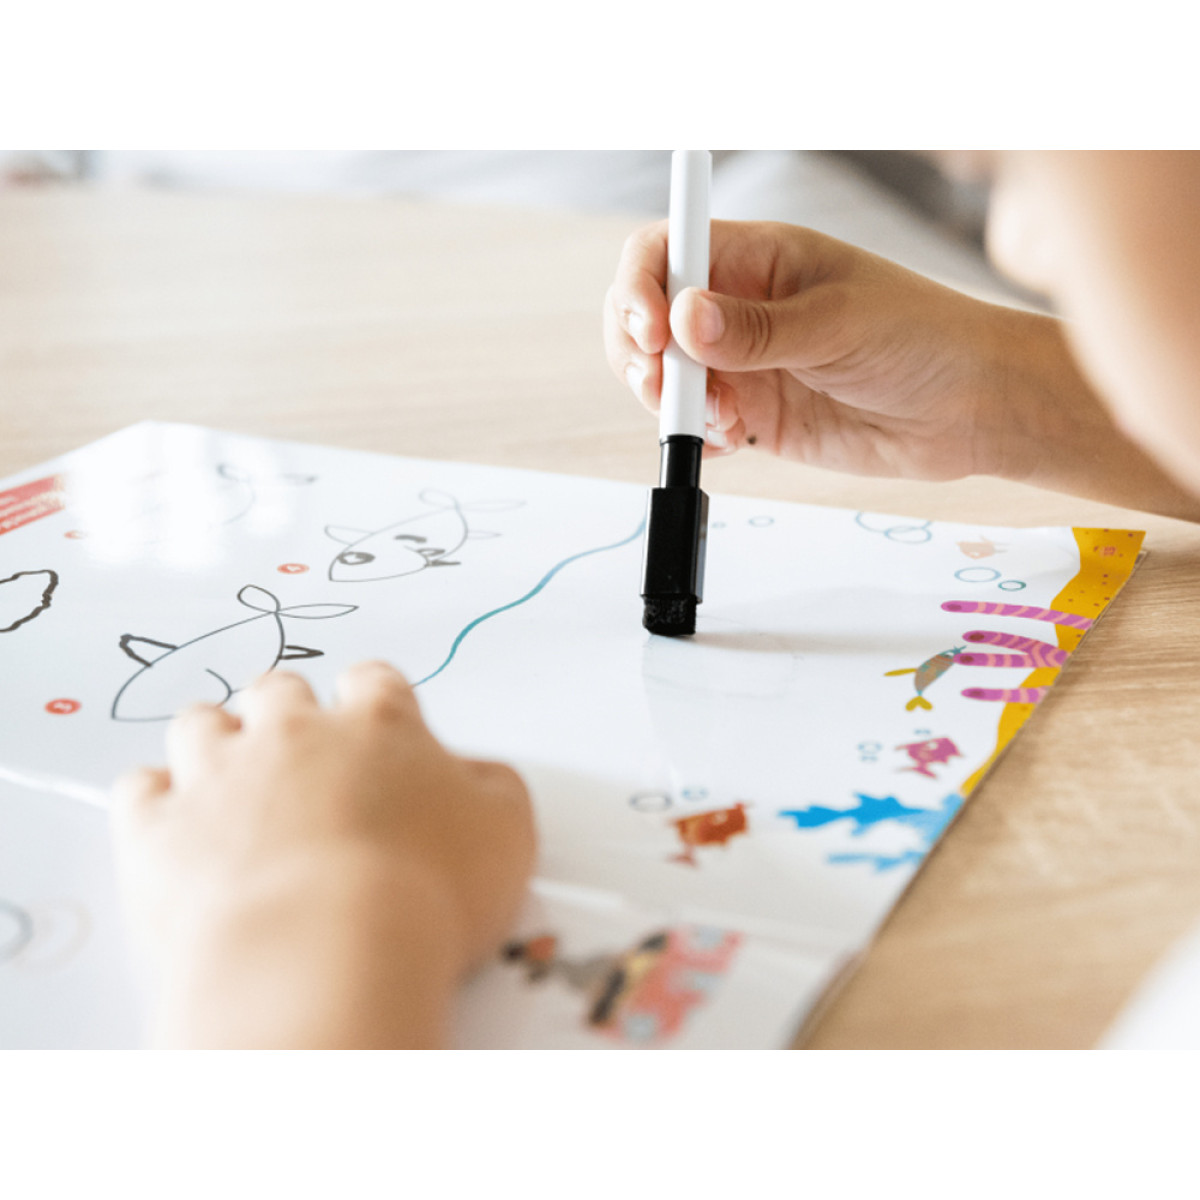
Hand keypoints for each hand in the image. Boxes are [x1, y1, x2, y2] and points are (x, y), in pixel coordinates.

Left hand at [111, 661, 534, 1047]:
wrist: (325, 957)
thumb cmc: (422, 896)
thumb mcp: (508, 834)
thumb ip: (494, 787)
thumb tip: (478, 775)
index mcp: (379, 726)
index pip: (373, 681)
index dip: (374, 704)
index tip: (378, 731)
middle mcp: (294, 734)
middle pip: (279, 691)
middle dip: (287, 717)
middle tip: (304, 762)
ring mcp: (219, 776)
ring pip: (201, 725)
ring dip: (215, 745)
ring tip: (233, 786)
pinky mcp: (158, 830)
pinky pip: (139, 789)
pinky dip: (154, 802)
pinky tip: (176, 827)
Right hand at [606, 219, 1031, 476]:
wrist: (969, 410)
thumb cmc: (923, 338)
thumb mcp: (840, 323)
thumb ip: (760, 329)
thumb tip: (683, 319)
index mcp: (759, 258)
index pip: (667, 251)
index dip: (641, 286)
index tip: (652, 333)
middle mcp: (740, 307)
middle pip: (649, 316)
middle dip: (640, 354)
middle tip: (665, 390)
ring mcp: (744, 364)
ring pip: (667, 378)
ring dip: (673, 404)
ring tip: (724, 421)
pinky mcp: (755, 417)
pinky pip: (699, 426)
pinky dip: (698, 438)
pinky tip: (732, 442)